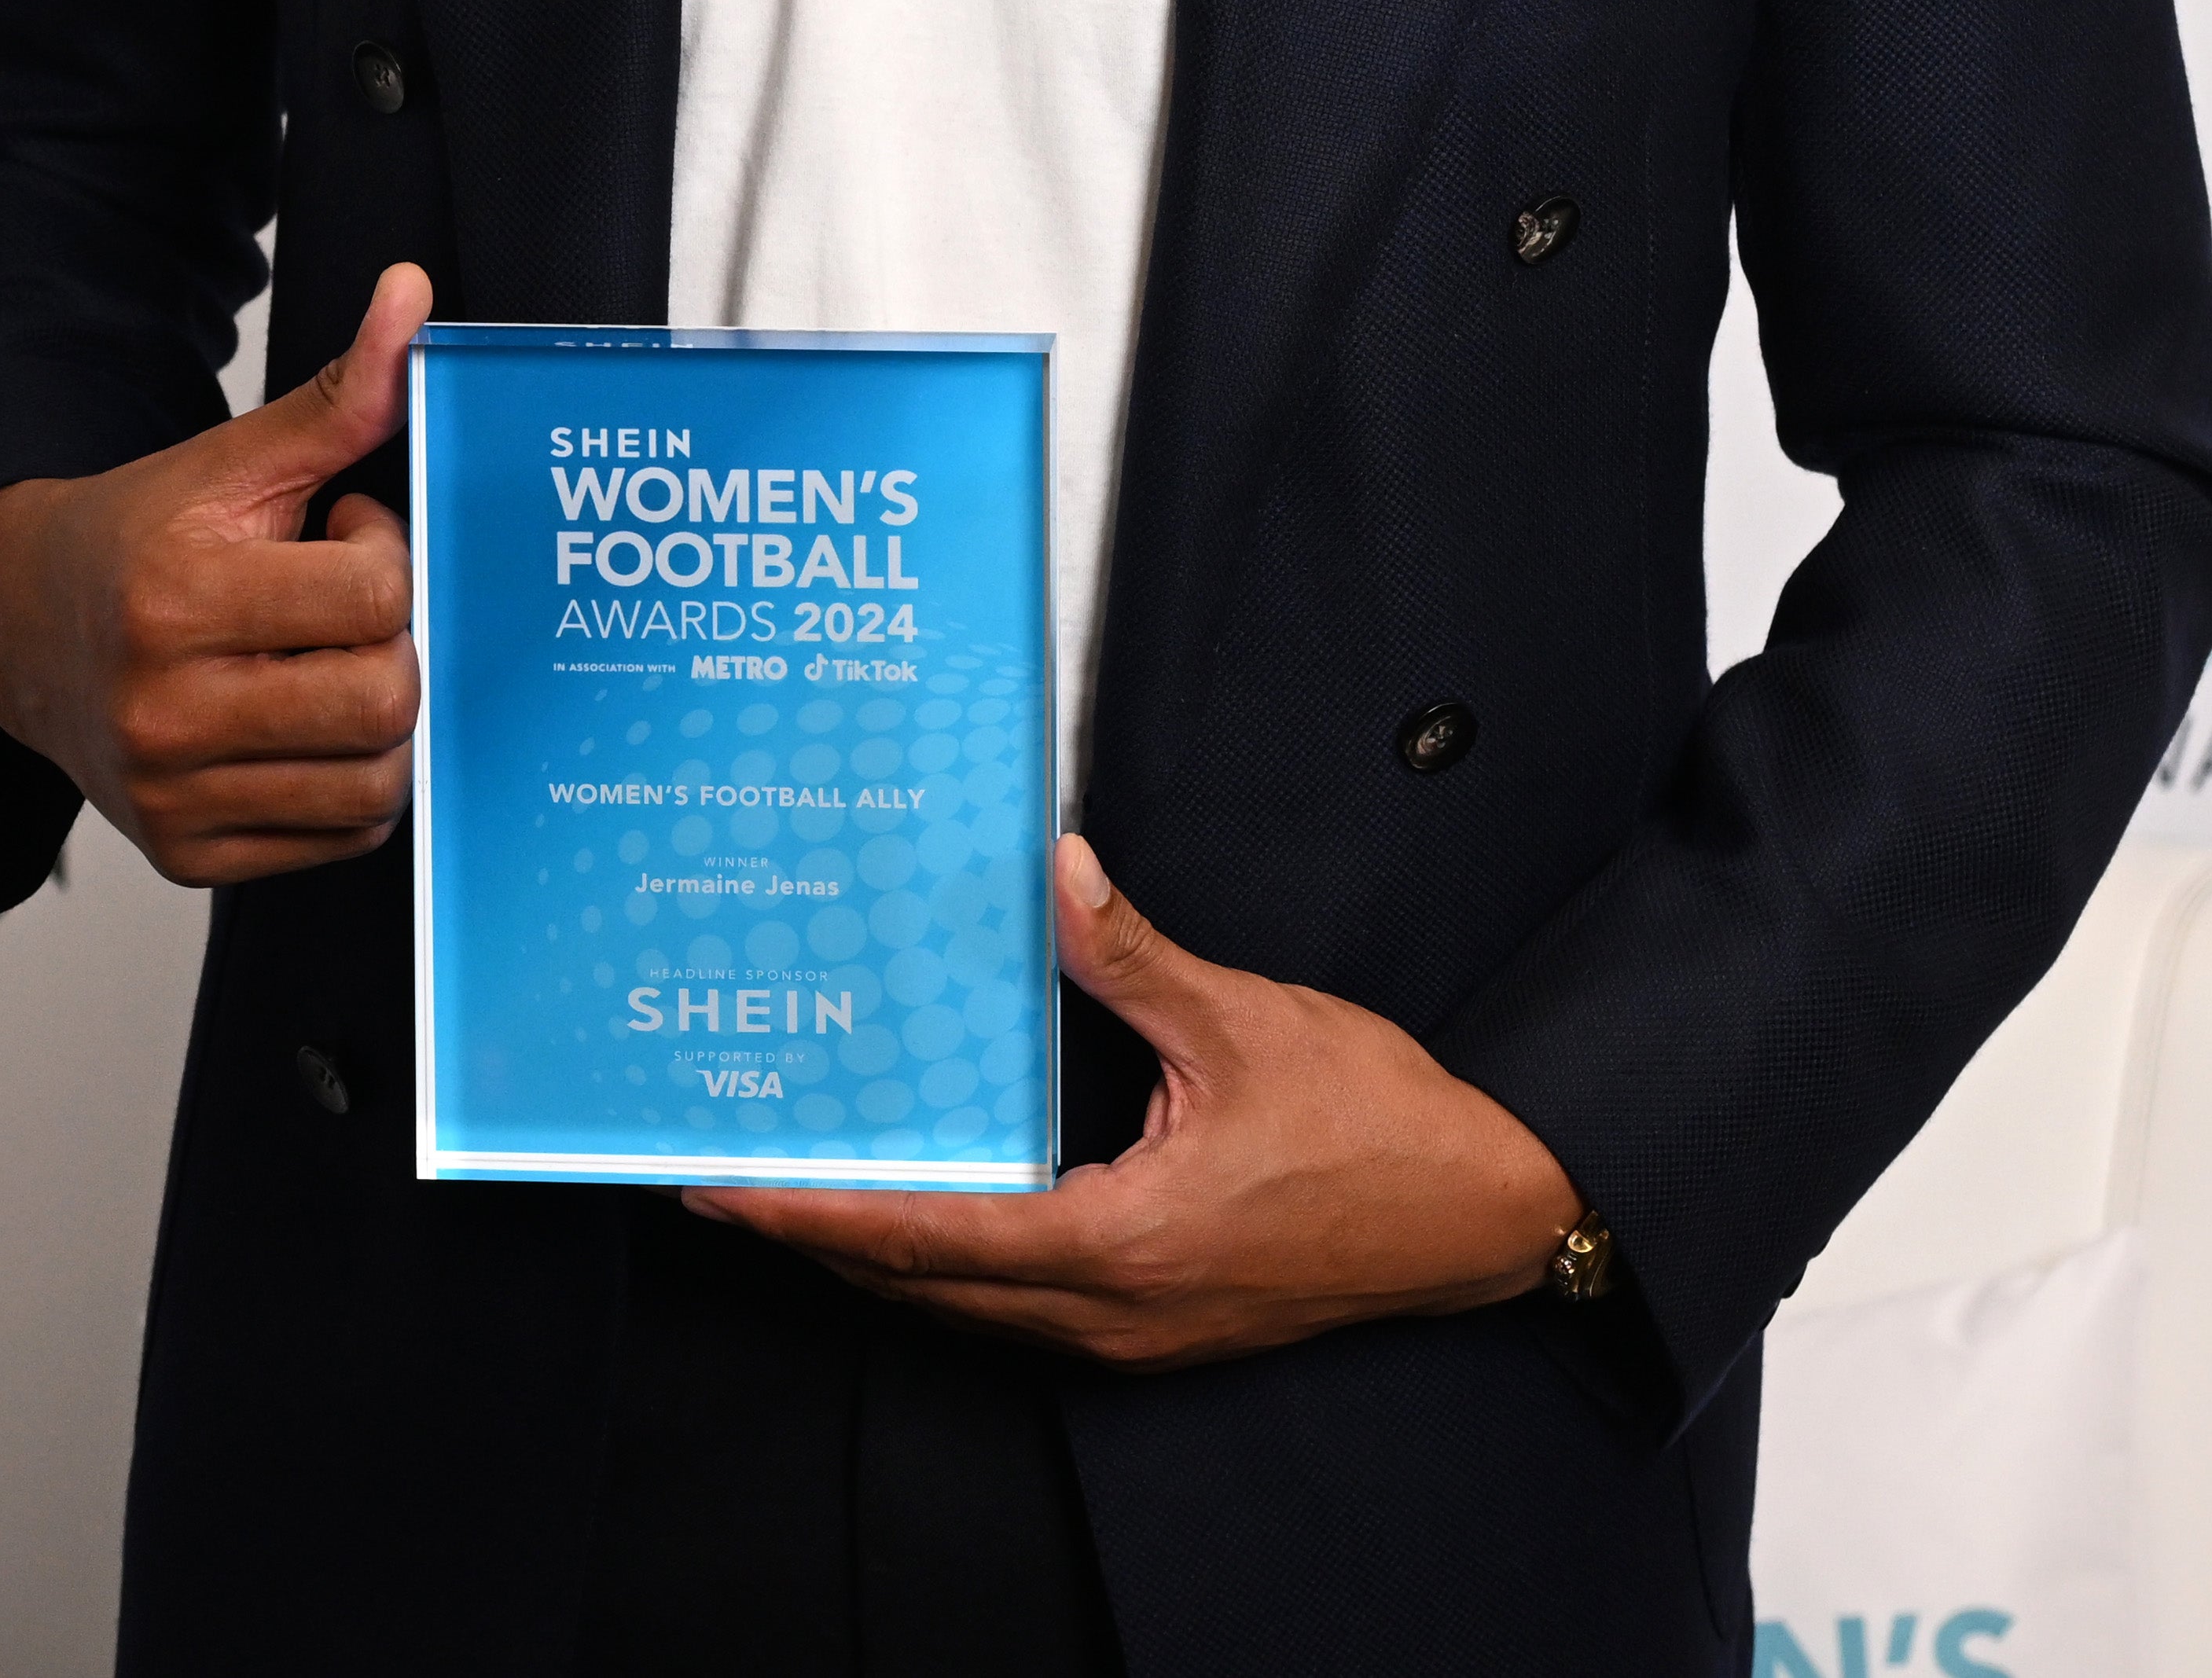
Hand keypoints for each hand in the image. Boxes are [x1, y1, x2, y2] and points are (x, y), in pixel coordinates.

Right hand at [0, 261, 426, 885]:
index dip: (384, 557)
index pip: (375, 598)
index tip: (346, 537)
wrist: (17, 627)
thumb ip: (339, 394)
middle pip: (383, 702)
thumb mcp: (231, 459)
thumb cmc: (138, 537)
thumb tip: (414, 294)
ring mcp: (172, 794)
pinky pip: (336, 838)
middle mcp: (166, 710)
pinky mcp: (184, 854)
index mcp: (178, 598)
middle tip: (349, 611)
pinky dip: (350, 787)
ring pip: (373, 784)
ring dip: (384, 722)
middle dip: (396, 644)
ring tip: (335, 665)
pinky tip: (310, 725)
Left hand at [689, 836, 1586, 1369]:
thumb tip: (1055, 875)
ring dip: (885, 1255)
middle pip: (925, 1288)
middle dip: (821, 1236)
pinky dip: (958, 1263)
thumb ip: (1134, 958)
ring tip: (812, 1188)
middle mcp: (1109, 1314)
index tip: (726, 1189)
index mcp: (1119, 1245)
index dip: (814, 1214)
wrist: (1484, 1215)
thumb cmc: (1381, 1128)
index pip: (927, 1237)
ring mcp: (1135, 1335)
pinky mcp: (1161, 1328)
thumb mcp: (1249, 1025)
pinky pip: (1024, 1309)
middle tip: (733, 1179)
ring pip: (969, 1310)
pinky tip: (942, 1211)